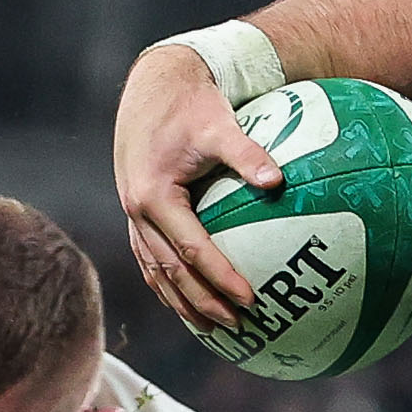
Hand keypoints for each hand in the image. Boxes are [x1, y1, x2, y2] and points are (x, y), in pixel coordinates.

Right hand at [113, 46, 281, 329]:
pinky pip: (151, 257)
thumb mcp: (220, 124)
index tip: (251, 300)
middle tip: (237, 327)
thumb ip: (248, 154)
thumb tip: (279, 180)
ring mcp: (133, 214)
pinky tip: (189, 300)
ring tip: (212, 327)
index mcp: (155, 196)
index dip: (222, 279)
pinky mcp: (136, 211)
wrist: (155, 84)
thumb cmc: (191, 102)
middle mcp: (137, 211)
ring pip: (156, 271)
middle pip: (172, 271)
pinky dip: (168, 283)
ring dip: (183, 302)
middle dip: (203, 303)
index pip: (194, 251)